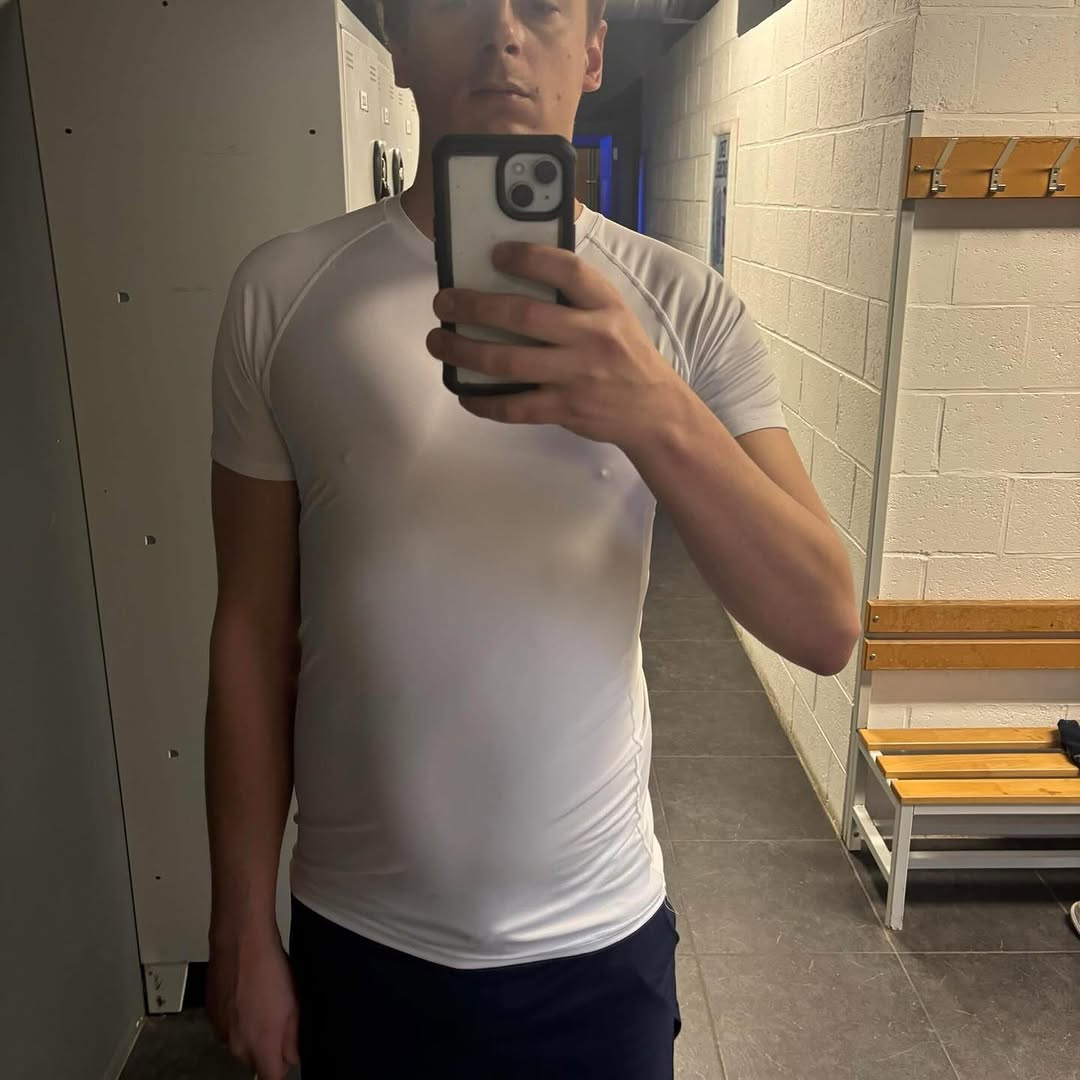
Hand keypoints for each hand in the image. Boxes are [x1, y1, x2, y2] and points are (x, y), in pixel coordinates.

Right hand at [208, 928, 298, 1079]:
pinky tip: (245, 995)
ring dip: (250, 1033)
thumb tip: (292, 1058)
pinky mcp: (210, 1014)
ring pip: (239, 1044)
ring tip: (261, 1002)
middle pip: (254, 1062)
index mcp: (259, 1046)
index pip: (271, 1078)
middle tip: (279, 1018)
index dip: (281, 1068)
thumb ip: (292, 1039)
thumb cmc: (271, 970)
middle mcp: (235, 1046)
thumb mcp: (293, 1005)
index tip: (287, 1054)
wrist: (240, 940)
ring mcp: (220, 1031)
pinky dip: (237, 1019)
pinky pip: (227, 1028)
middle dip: (267, 1048)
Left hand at [426, 243, 695, 454]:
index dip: (529, 257)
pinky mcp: (567, 409)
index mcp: (606, 306)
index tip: (496, 252)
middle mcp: (593, 337)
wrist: (655, 410)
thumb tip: (513, 278)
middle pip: (524, 316)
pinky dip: (485, 402)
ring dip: (466, 352)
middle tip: (445, 302)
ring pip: (510, 362)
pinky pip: (516, 407)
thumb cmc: (625, 356)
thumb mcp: (613, 316)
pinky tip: (465, 393)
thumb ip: (575, 298)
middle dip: (475, 307)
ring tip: (440, 342)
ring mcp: (578, 376)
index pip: (568, 270)